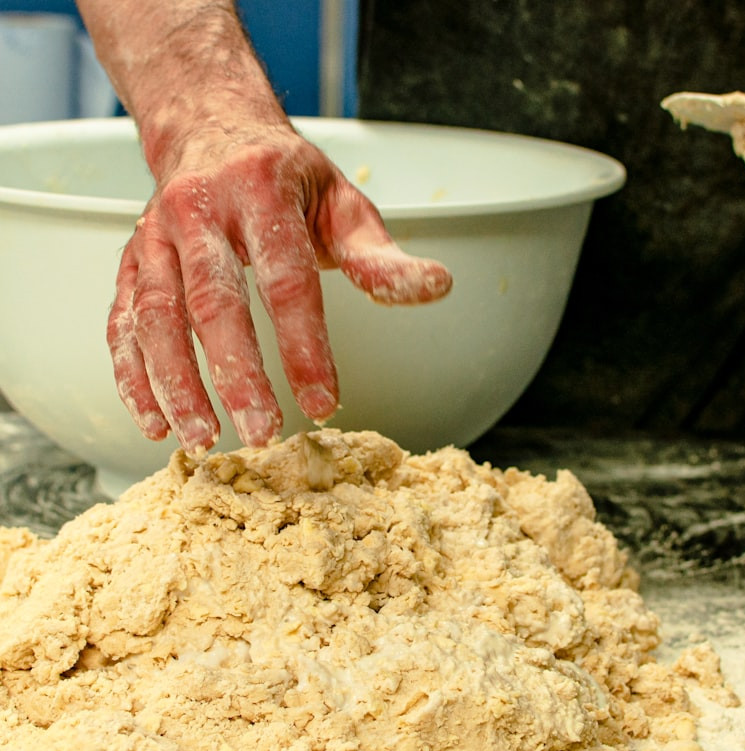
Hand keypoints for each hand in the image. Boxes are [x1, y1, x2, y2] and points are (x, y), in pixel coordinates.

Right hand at [107, 123, 452, 452]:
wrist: (212, 129)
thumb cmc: (287, 179)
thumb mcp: (343, 205)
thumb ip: (381, 257)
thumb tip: (437, 286)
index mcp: (264, 192)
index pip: (288, 280)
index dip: (305, 346)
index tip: (323, 403)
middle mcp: (201, 210)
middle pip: (214, 301)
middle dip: (236, 374)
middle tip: (260, 433)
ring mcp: (156, 235)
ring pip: (156, 315)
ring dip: (175, 383)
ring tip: (201, 439)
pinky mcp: (130, 259)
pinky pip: (121, 320)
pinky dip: (132, 374)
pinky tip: (154, 420)